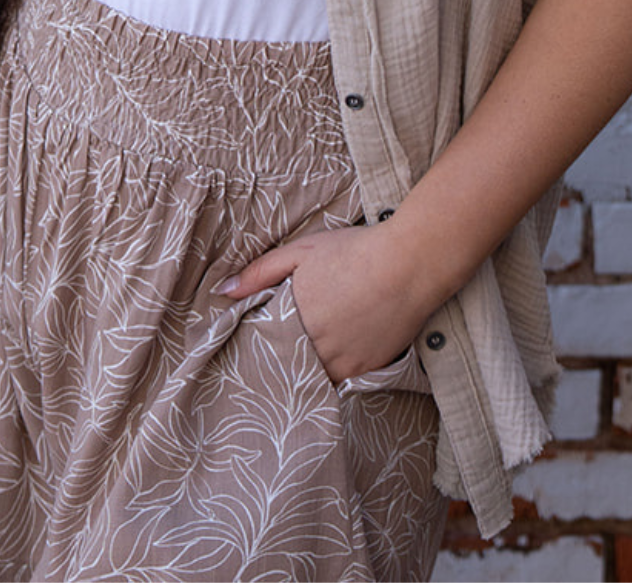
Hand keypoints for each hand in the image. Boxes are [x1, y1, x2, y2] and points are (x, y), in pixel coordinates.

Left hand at [216, 223, 434, 384]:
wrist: (408, 265)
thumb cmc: (353, 252)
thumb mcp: (301, 251)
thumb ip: (260, 273)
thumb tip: (223, 292)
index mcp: (292, 318)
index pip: (262, 345)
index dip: (259, 344)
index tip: (254, 344)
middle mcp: (314, 347)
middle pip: (286, 364)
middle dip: (280, 359)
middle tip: (280, 349)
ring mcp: (341, 362)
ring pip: (311, 376)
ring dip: (305, 368)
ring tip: (308, 352)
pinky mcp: (364, 370)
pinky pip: (338, 380)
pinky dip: (332, 370)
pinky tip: (334, 352)